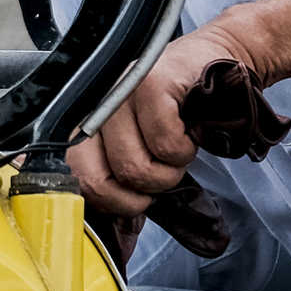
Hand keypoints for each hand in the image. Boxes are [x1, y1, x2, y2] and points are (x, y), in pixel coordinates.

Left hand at [67, 24, 250, 220]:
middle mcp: (93, 105)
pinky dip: (184, 149)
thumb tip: (117, 227)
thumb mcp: (142, 147)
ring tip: (176, 148)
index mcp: (84, 121)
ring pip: (134, 167)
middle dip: (139, 193)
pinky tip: (188, 130)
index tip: (134, 201)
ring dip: (168, 171)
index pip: (73, 177)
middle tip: (161, 175)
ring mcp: (120, 91)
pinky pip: (163, 144)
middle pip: (98, 180)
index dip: (108, 201)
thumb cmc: (179, 113)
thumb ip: (122, 179)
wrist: (218, 64)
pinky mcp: (151, 83)